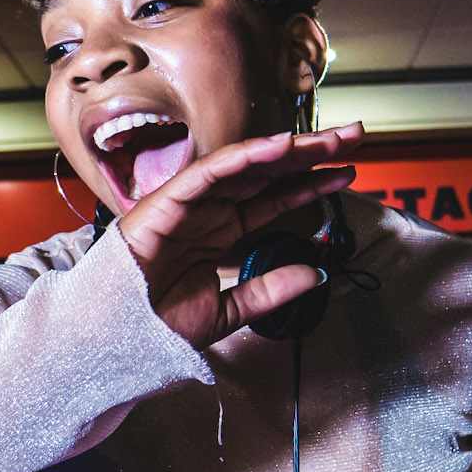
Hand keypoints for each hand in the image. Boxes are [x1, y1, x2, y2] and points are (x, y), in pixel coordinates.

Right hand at [114, 123, 363, 346]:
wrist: (116, 336)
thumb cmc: (160, 323)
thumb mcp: (229, 311)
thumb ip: (270, 290)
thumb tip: (317, 273)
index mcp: (223, 231)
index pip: (276, 198)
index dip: (312, 184)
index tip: (348, 173)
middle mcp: (211, 209)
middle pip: (269, 173)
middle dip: (311, 154)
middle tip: (354, 135)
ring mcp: (191, 201)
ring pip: (247, 164)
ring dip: (289, 148)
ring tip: (331, 139)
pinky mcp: (170, 199)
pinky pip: (211, 170)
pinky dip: (246, 156)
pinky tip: (281, 146)